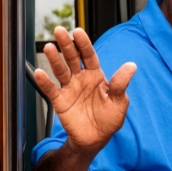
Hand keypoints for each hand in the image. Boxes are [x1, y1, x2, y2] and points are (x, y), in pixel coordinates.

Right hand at [32, 27, 137, 152]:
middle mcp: (81, 79)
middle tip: (59, 31)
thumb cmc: (109, 119)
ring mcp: (70, 88)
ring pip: (60, 70)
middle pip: (72, 58)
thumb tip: (132, 65)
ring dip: (54, 59)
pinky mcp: (60, 101)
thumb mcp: (119, 102)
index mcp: (96, 76)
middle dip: (66, 45)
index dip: (84, 44)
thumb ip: (121, 84)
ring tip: (48, 47)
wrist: (96, 139)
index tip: (78, 31)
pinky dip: (44, 81)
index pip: (89, 56)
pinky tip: (40, 72)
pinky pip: (51, 89)